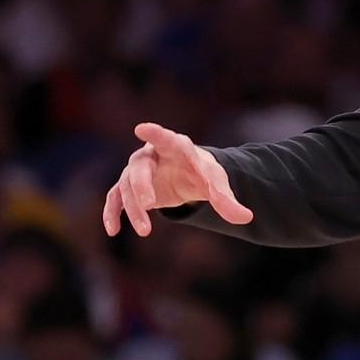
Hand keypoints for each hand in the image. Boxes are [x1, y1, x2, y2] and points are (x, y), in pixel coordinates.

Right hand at [103, 123, 252, 237]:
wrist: (187, 177)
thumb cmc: (202, 174)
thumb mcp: (216, 185)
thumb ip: (227, 200)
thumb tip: (247, 218)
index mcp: (175, 147)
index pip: (165, 138)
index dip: (155, 134)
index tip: (142, 128)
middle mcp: (151, 155)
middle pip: (140, 167)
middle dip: (142, 185)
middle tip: (150, 204)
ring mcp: (136, 171)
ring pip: (126, 187)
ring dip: (134, 209)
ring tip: (146, 231)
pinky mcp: (129, 189)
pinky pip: (115, 199)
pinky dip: (112, 213)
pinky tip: (112, 231)